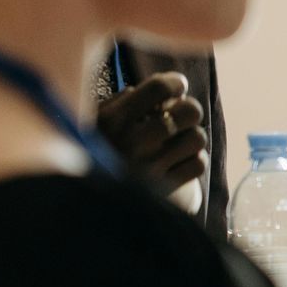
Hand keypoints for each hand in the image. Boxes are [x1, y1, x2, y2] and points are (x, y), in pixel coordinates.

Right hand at [95, 72, 207, 195]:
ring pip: (197, 137)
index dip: (175, 82)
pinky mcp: (164, 190)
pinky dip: (194, 161)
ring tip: (179, 142)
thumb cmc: (95, 153)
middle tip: (183, 116)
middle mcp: (131, 143)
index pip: (158, 87)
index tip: (178, 85)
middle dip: (190, 110)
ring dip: (192, 137)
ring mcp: (150, 168)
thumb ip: (123, 101)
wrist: (89, 204)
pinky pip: (198, 164)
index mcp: (111, 120)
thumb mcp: (96, 123)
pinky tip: (180, 162)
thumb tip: (162, 88)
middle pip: (190, 111)